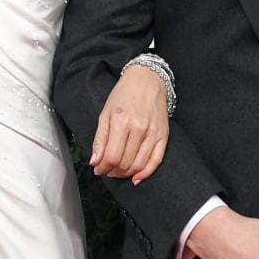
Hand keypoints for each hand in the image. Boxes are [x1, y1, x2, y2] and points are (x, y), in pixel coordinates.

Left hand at [91, 63, 169, 183]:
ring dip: (126, 173)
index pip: (111, 156)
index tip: (98, 169)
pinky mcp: (163, 135)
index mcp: (121, 121)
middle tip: (107, 170)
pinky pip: (156, 160)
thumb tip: (95, 162)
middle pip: (124, 163)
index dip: (103, 168)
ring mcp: (153, 133)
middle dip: (112, 171)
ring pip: (139, 164)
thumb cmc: (124, 95)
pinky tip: (136, 178)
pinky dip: (146, 173)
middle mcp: (139, 128)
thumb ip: (99, 139)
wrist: (147, 81)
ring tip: (118, 172)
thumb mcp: (105, 113)